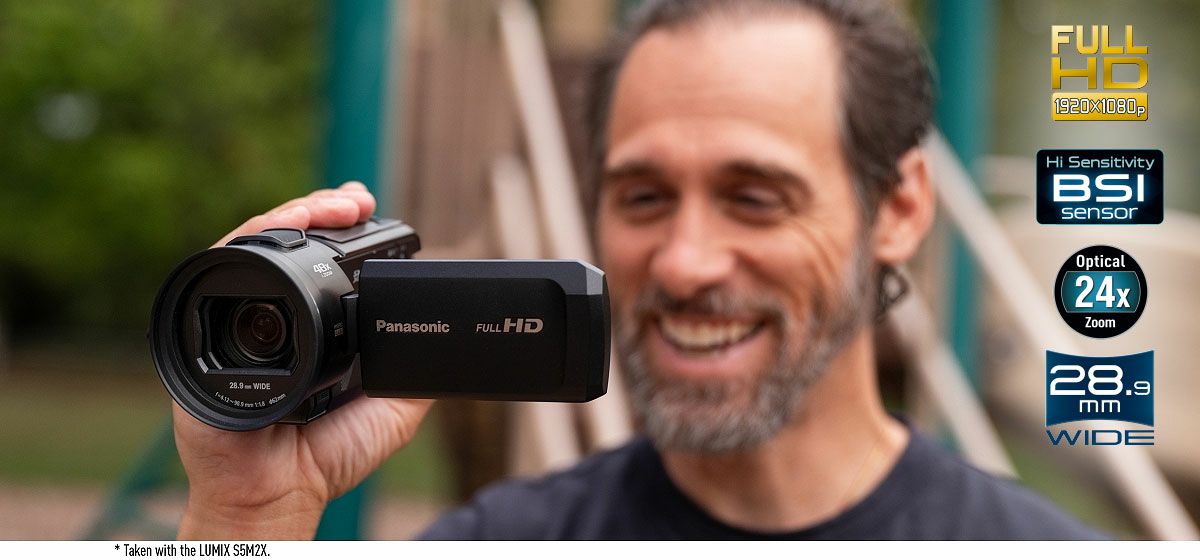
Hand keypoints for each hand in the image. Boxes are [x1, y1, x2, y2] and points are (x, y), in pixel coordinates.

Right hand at [173, 182, 433, 538]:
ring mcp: (234, 317)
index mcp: (310, 325)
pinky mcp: (202, 327)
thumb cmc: (326, 456)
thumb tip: (448, 342)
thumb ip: (414, 374)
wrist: (281, 489)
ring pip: (255, 243)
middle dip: (321, 209)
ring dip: (291, 213)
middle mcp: (270, 315)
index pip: (321, 260)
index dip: (340, 227)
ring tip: (328, 206)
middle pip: (287, 240)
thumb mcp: (391, 409)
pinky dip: (251, 239)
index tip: (367, 209)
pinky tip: (283, 226)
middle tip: (353, 201)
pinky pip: (219, 269)